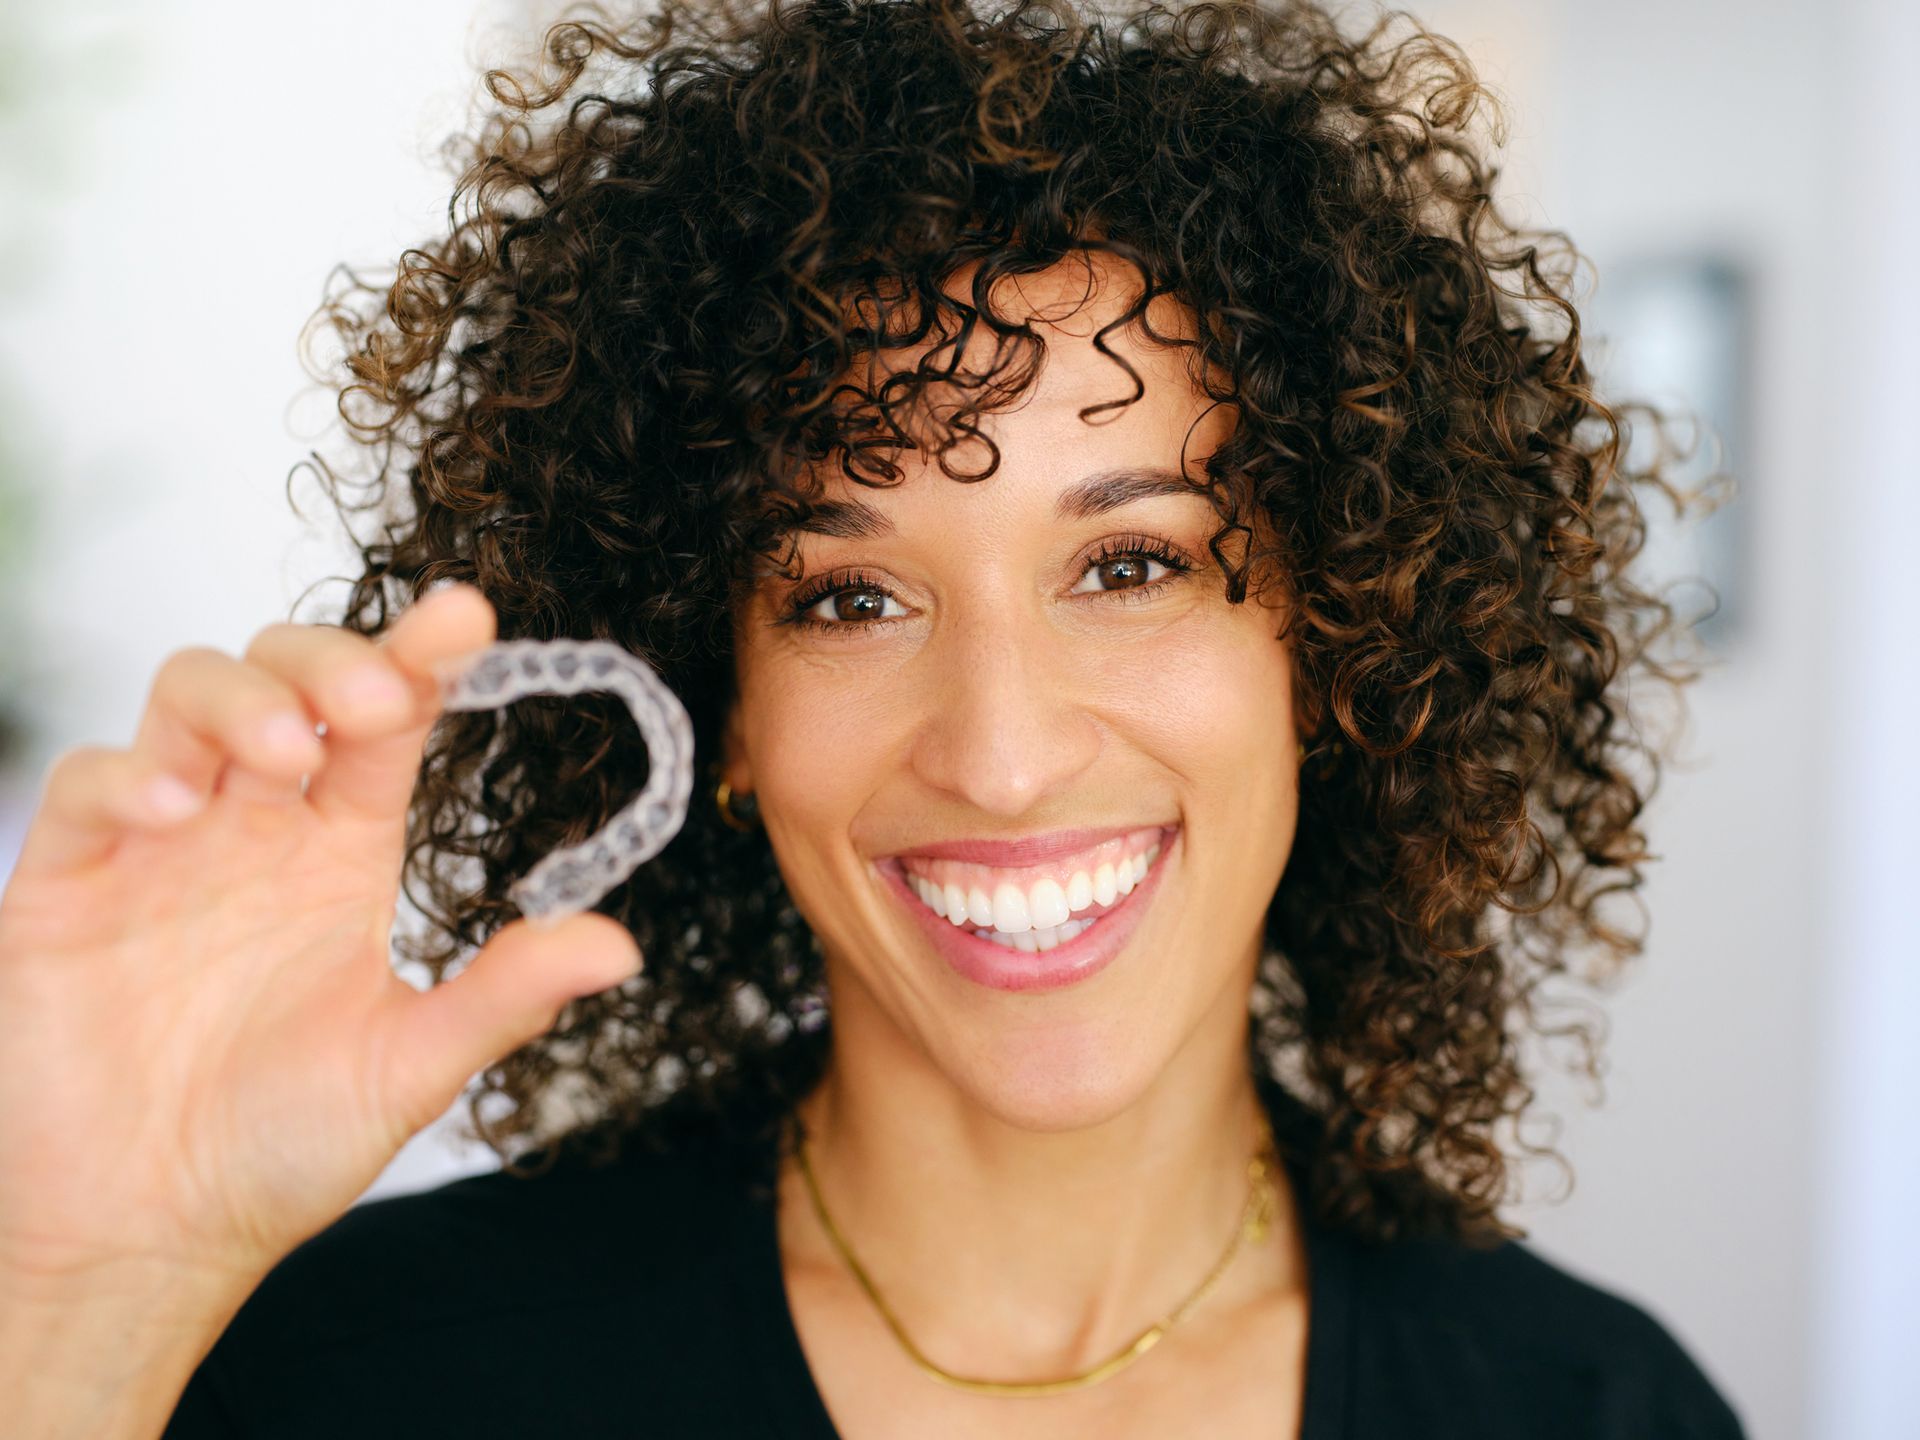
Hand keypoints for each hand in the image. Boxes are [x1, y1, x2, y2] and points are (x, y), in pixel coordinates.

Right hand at [0, 583, 643, 1302]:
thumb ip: (505, 997)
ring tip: (286, 752)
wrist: (145, 1233)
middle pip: (287, 675)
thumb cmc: (279, 1147)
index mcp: (342, 850)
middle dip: (331, 661)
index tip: (467, 617)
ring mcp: (161, 844)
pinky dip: (131, 775)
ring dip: (239, 700)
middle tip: (376, 705)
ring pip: (188, 698)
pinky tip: (177, 812)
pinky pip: (90, 784)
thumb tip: (622, 947)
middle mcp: (256, 826)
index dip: (421, 660)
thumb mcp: (409, 1069)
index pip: (387, 724)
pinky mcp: (70, 881)